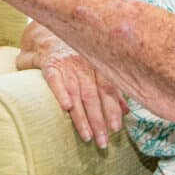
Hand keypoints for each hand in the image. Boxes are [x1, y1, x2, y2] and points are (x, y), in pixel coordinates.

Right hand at [17, 24, 128, 148]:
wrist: (48, 32)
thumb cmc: (74, 55)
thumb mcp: (94, 68)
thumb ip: (110, 88)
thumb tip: (126, 111)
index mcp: (98, 65)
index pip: (108, 89)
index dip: (112, 109)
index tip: (116, 129)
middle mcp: (84, 64)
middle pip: (93, 95)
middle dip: (98, 120)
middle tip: (103, 142)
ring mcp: (67, 63)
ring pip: (76, 92)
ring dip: (82, 116)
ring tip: (87, 135)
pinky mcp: (49, 63)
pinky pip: (54, 79)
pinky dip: (60, 92)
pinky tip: (66, 107)